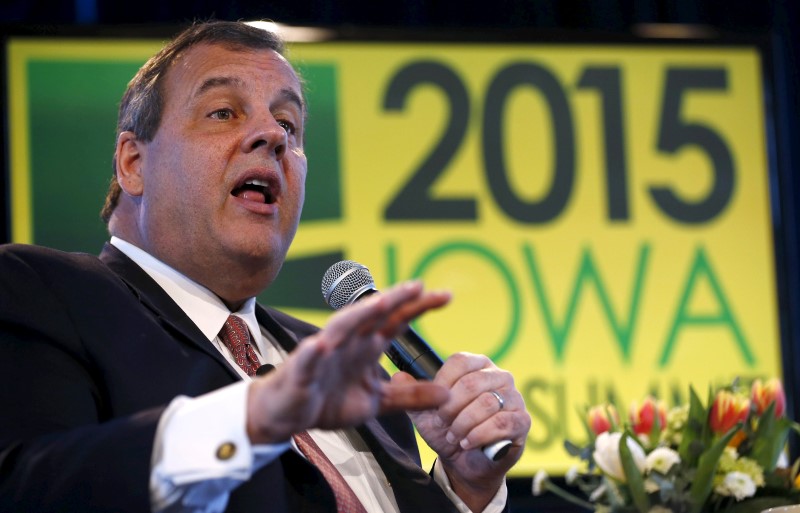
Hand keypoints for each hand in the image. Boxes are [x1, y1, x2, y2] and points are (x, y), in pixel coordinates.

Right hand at [246, 281, 450, 443]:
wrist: (289, 413)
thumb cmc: (329, 399)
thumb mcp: (377, 400)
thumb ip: (410, 396)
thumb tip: (446, 395)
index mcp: (366, 346)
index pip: (395, 321)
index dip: (418, 307)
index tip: (445, 296)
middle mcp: (348, 342)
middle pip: (372, 315)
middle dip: (394, 299)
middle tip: (417, 286)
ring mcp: (323, 354)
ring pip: (342, 328)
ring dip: (359, 315)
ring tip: (379, 303)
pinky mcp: (301, 372)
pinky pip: (307, 360)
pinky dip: (313, 353)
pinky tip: (321, 346)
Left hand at [394, 353, 530, 511]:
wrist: (465, 463)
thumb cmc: (448, 431)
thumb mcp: (425, 414)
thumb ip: (412, 395)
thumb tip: (398, 377)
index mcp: (477, 366)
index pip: (460, 362)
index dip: (442, 384)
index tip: (435, 405)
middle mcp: (499, 376)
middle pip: (472, 383)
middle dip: (451, 408)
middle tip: (444, 423)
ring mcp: (514, 397)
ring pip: (487, 403)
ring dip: (464, 424)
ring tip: (455, 436)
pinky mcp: (522, 421)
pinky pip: (502, 423)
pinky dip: (480, 435)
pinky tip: (468, 443)